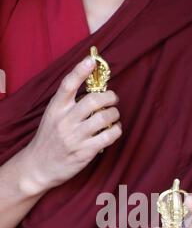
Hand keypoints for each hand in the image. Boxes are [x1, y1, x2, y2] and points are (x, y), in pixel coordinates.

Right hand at [20, 56, 121, 194]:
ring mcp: (75, 137)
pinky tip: (115, 129)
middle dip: (110, 97)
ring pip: (103, 118)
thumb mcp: (52, 116)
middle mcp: (65, 121)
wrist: (38, 166)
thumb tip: (92, 88)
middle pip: (93, 100)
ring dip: (114, 113)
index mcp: (56, 108)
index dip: (80, 70)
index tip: (92, 61)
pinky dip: (116, 130)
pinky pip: (107, 137)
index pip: (68, 84)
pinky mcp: (84, 152)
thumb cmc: (49, 139)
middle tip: (113, 98)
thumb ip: (68, 103)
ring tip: (114, 115)